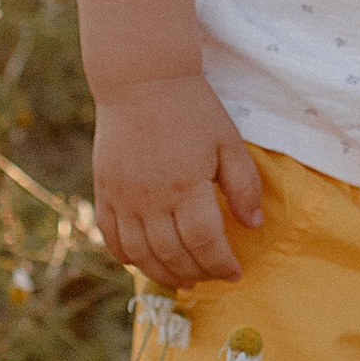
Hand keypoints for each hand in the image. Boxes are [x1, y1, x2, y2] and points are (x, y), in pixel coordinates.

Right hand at [92, 74, 266, 287]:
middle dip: (197, 273)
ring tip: (183, 279)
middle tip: (212, 276)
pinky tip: (146, 261)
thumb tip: (254, 225)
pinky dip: (128, 257)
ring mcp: (123, 198)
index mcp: (186, 186)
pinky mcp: (105, 192)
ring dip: (164, 274)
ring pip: (141, 255)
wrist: (142, 80)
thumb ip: (243, 185)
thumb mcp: (228, 141)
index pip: (204, 242)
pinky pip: (112, 238)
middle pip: (173, 254)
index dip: (221, 264)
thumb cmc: (191, 108)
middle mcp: (151, 199)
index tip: (234, 273)